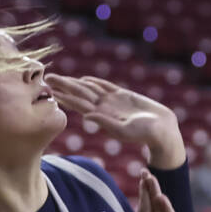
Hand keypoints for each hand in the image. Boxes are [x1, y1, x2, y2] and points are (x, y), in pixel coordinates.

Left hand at [45, 74, 185, 167]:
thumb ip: (106, 123)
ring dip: (75, 83)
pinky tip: (84, 79)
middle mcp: (104, 108)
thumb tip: (86, 116)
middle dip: (65, 86)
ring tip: (61, 78)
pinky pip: (105, 87)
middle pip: (80, 94)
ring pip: (90, 89)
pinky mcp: (124, 96)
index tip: (51, 90)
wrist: (162, 130)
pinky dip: (94, 82)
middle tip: (48, 77)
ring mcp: (113, 102)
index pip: (79, 104)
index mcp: (101, 116)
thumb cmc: (144, 133)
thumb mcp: (124, 131)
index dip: (65, 97)